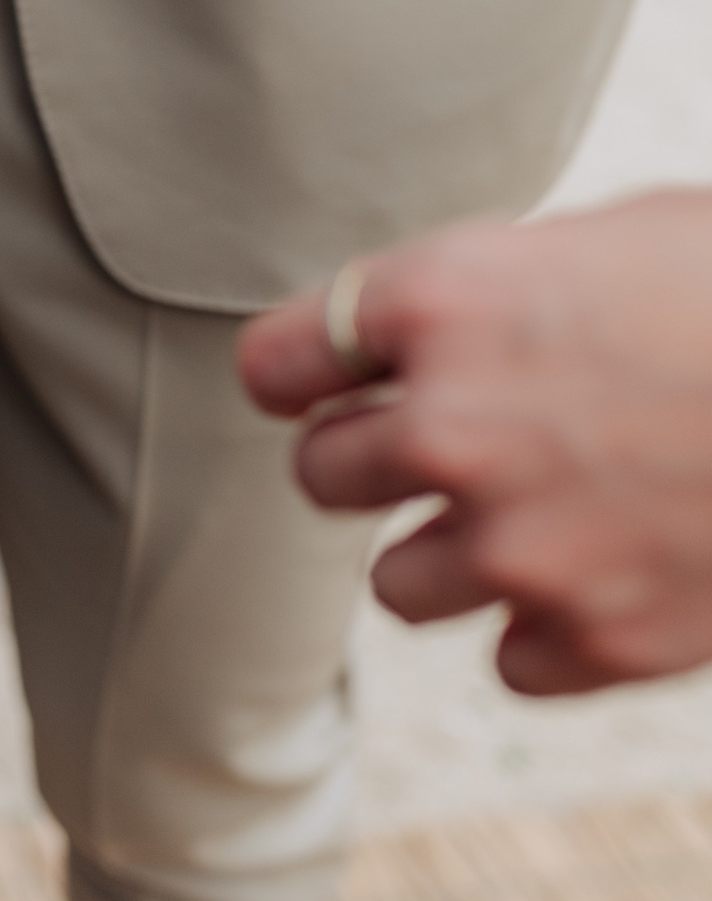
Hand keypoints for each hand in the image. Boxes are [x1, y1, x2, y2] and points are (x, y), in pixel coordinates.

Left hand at [238, 191, 711, 695]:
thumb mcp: (608, 240)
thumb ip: (489, 295)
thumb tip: (417, 331)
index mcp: (440, 303)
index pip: (279, 364)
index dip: (306, 376)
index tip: (324, 385)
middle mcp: (451, 427)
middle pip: (321, 476)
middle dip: (375, 463)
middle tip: (449, 449)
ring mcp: (521, 544)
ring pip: (401, 587)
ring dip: (457, 558)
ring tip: (544, 518)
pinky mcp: (599, 638)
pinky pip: (512, 660)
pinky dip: (556, 630)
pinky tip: (621, 575)